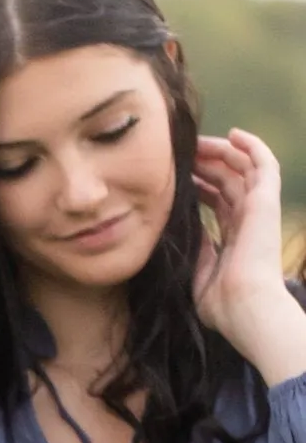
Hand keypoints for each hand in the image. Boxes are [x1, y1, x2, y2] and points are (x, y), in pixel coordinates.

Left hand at [193, 129, 305, 385]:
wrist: (244, 308)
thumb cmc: (222, 305)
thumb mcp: (199, 275)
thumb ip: (196, 250)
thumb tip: (182, 226)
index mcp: (235, 239)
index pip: (219, 202)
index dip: (200, 186)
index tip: (177, 178)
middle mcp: (249, 221)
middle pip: (228, 181)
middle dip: (206, 164)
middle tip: (181, 154)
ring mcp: (259, 209)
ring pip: (242, 168)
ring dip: (221, 152)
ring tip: (197, 142)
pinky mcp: (266, 201)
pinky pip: (263, 164)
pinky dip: (252, 146)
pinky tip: (233, 135)